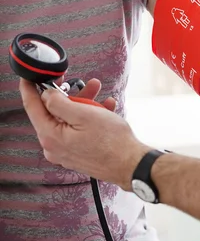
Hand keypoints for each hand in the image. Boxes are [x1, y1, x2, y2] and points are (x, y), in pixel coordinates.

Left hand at [19, 79, 148, 190]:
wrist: (131, 164)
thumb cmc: (111, 141)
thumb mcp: (83, 114)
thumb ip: (58, 103)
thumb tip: (45, 95)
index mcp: (50, 136)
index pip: (32, 107)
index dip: (29, 88)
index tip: (28, 76)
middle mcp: (54, 147)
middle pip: (53, 112)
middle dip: (67, 94)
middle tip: (75, 80)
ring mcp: (65, 151)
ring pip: (68, 119)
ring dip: (81, 103)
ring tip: (97, 90)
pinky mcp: (77, 153)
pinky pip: (77, 129)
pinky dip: (88, 117)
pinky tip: (104, 107)